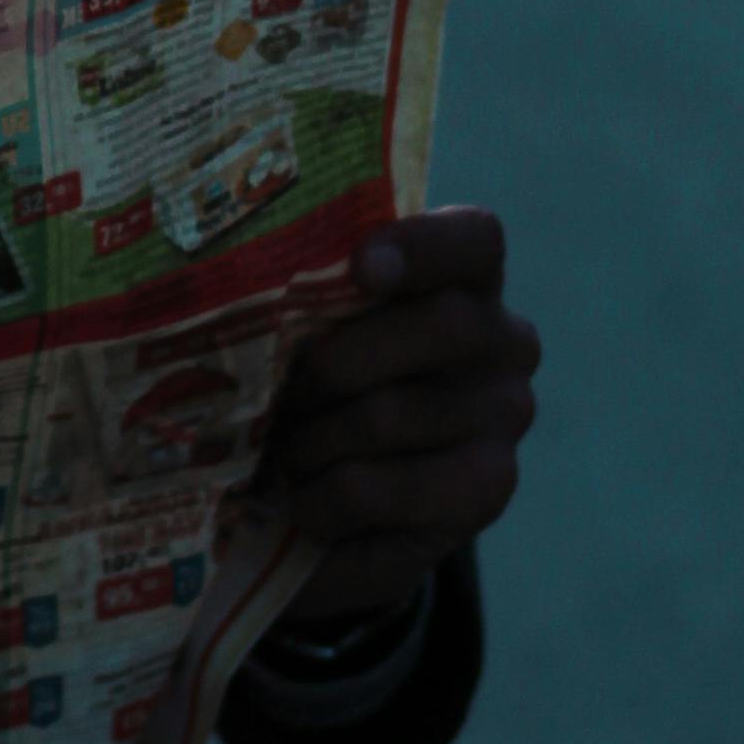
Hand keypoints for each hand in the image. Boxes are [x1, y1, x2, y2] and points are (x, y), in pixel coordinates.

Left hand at [259, 206, 536, 623]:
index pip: (474, 239)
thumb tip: (236, 271)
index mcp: (470, 278)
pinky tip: (305, 504)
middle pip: (439, 325)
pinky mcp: (486, 492)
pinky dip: (321, 500)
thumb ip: (308, 291)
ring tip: (283, 456)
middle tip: (280, 396)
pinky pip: (377, 489)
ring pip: (388, 415)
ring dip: (310, 442)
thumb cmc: (330, 385)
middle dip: (333, 362)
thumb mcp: (321, 327)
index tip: (360, 268)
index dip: (421, 246)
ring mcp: (506, 418)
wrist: (363, 501)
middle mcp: (507, 342)